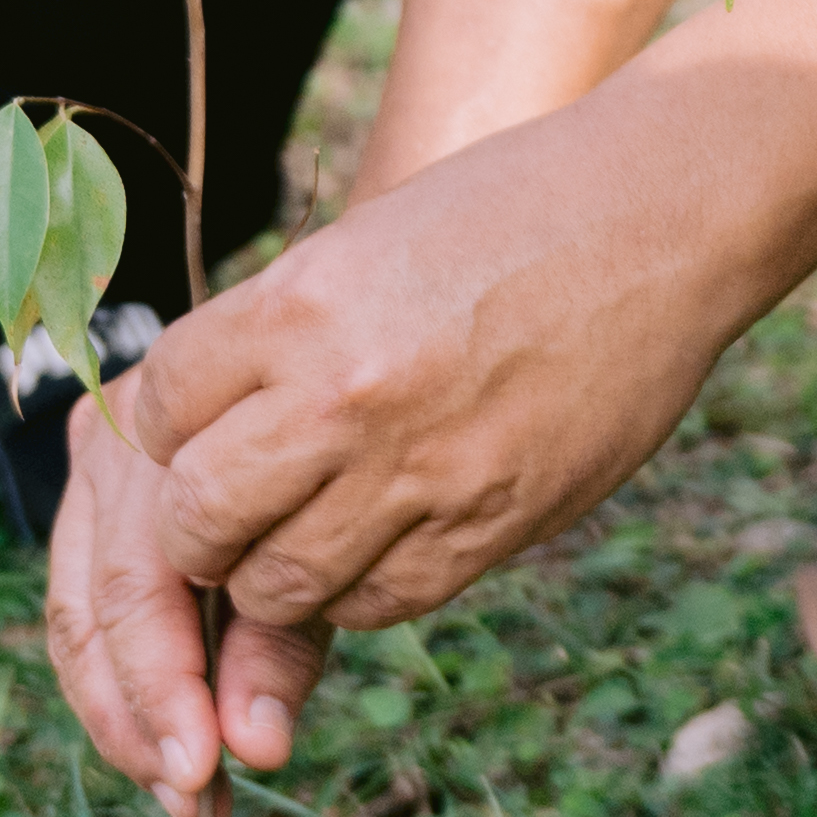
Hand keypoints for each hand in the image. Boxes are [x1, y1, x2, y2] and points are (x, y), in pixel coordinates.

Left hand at [29, 109, 760, 801]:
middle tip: (228, 513)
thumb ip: (275, 337)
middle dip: (196, 531)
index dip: (163, 435)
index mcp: (297, 308)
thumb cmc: (505, 213)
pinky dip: (357, 591)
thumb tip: (198, 428)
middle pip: (196, 519)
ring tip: (305, 530)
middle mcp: (343, 397)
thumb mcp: (360, 245)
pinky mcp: (490, 525)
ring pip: (278, 587)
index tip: (193, 434)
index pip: (157, 414)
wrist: (658, 219)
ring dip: (272, 573)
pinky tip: (380, 540)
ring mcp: (418, 472)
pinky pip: (378, 604)